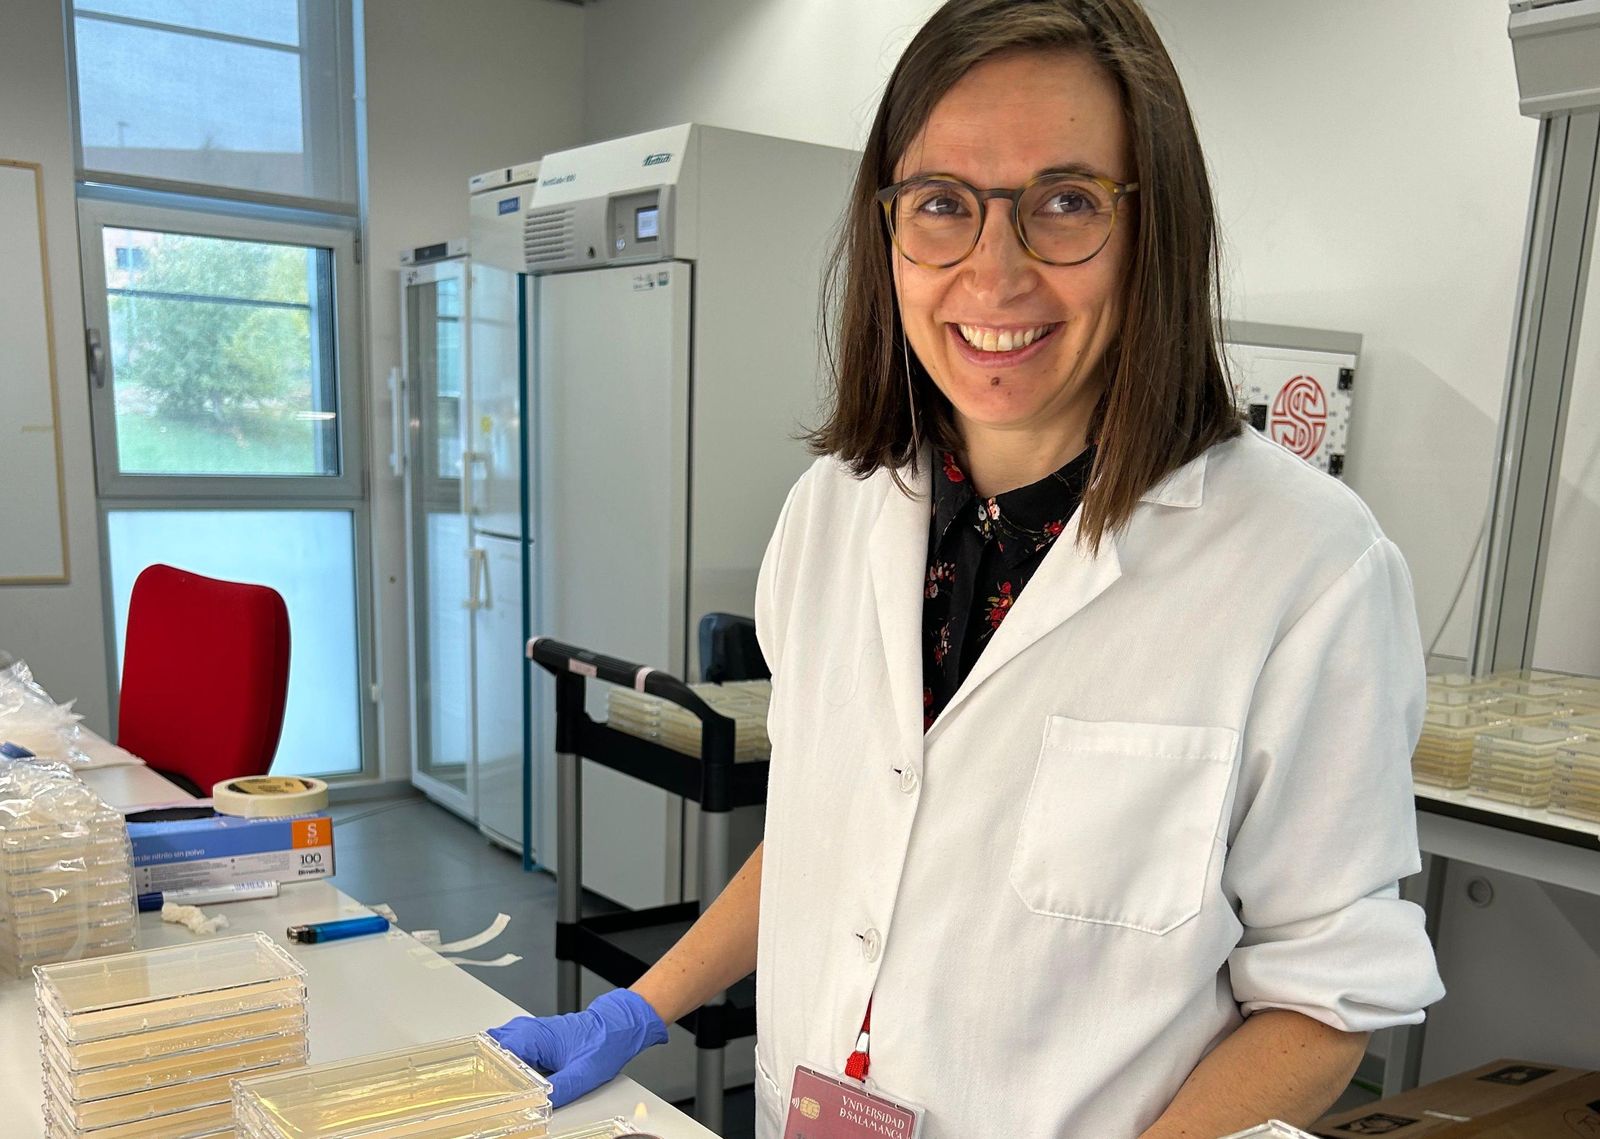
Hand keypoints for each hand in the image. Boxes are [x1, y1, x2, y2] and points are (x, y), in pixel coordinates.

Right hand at [487, 989, 668, 1106]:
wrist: (617, 1025)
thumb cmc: (604, 1042)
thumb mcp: (583, 1074)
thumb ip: (559, 1090)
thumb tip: (541, 1104)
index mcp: (535, 1037)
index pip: (495, 1054)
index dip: (488, 1075)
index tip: (486, 1092)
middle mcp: (529, 1030)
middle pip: (491, 1049)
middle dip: (486, 1069)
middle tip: (485, 1092)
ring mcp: (531, 1031)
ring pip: (498, 1047)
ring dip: (494, 1065)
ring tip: (495, 1088)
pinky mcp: (536, 1037)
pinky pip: (510, 1047)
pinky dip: (504, 1061)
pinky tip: (509, 1078)